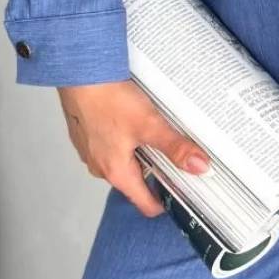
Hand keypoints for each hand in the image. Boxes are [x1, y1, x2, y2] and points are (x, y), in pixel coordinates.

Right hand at [56, 80, 211, 216]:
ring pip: (123, 162)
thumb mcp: (150, 125)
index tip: (182, 193)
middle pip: (136, 182)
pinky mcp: (88, 135)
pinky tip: (132, 119)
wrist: (81, 74)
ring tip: (153, 132)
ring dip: (139, 152)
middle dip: (155, 171)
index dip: (165, 202)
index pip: (144, 204)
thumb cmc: (108, 100)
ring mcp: (91, 151)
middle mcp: (101, 167)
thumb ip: (175, 148)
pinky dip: (124, 138)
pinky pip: (111, 145)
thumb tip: (198, 166)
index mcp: (117, 172)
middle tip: (174, 154)